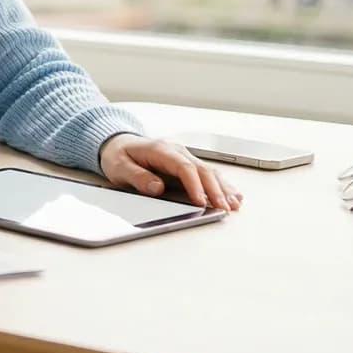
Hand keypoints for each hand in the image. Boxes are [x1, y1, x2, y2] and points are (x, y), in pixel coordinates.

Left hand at [99, 134, 243, 210]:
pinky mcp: (187, 164)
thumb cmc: (119, 156)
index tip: (201, 202)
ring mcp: (184, 157)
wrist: (118, 144)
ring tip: (234, 205)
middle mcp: (176, 151)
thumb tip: (155, 187)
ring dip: (223, 188)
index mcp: (160, 150)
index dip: (194, 185)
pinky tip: (233, 195)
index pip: (183, 167)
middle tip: (224, 208)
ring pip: (209, 172)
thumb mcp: (119, 166)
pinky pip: (207, 174)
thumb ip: (137, 176)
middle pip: (201, 170)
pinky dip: (221, 185)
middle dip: (215, 190)